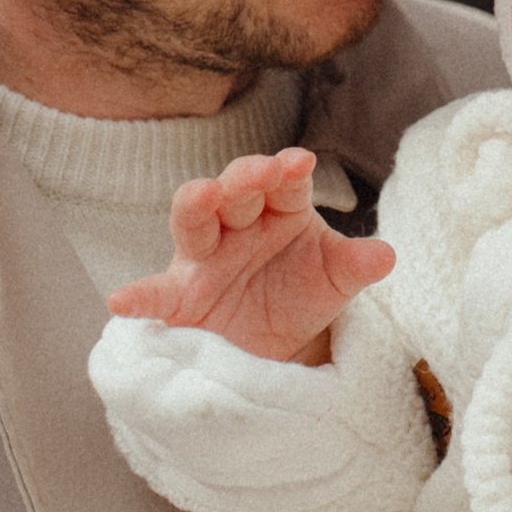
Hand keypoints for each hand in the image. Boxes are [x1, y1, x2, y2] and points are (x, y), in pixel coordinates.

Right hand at [106, 147, 392, 365]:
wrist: (277, 349)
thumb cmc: (304, 294)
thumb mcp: (336, 282)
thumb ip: (356, 265)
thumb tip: (388, 254)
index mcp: (281, 208)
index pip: (285, 182)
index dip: (288, 170)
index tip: (299, 162)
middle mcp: (238, 223)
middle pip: (236, 191)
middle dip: (245, 178)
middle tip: (259, 173)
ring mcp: (204, 257)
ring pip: (193, 222)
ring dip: (195, 205)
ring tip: (200, 197)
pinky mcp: (179, 297)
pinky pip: (157, 293)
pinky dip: (139, 296)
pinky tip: (122, 301)